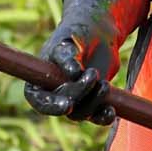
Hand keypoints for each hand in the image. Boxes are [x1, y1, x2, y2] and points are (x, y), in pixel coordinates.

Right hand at [22, 0, 144, 124]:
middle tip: (93, 74)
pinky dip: (104, 116)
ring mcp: (73, 100)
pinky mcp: (91, 102)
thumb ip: (67, 57)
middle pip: (64, 107)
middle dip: (80, 94)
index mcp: (39, 81)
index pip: (40, 101)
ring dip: (94, 102)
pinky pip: (96, 117)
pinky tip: (111, 110)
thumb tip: (73, 74)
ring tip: (104, 82)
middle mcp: (54, 94)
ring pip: (82, 113)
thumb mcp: (68, 42)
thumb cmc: (76, 34)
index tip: (67, 104)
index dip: (51, 106)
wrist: (96, 34)